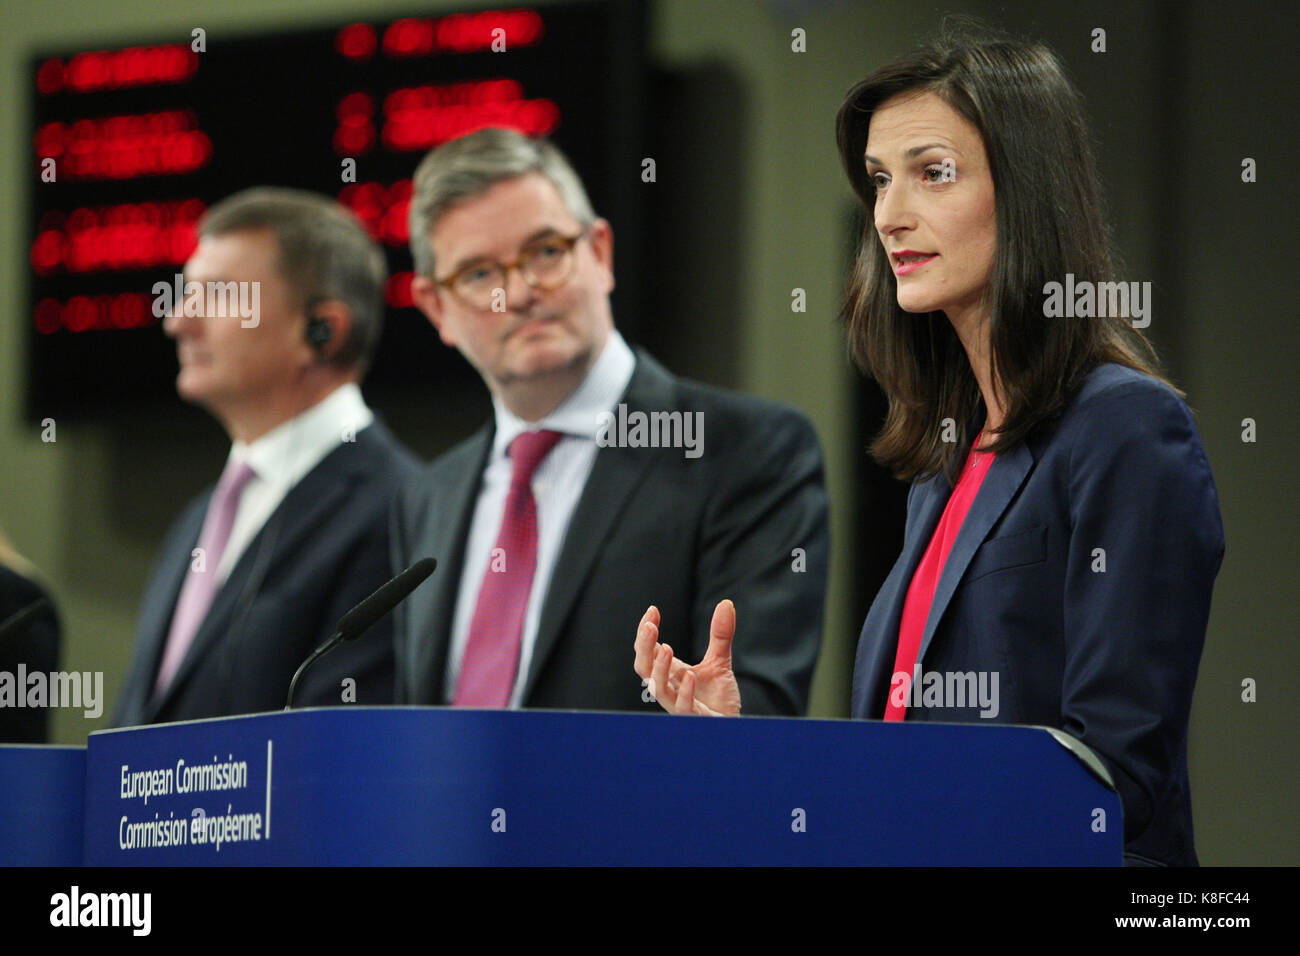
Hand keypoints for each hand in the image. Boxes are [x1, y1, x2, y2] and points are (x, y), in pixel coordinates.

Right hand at [633, 600, 741, 715]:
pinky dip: (684, 692)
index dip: (646, 632)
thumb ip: (720, 634)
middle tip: (649, 626)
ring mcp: (678, 704)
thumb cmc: (717, 697)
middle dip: (643, 647)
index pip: (648, 651)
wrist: (731, 725)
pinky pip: (683, 707)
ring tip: (665, 647)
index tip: (652, 610)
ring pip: (658, 689)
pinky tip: (689, 676)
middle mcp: (668, 688)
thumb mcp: (719, 660)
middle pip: (644, 668)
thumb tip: (726, 603)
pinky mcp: (694, 718)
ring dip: (659, 668)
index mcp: (669, 673)